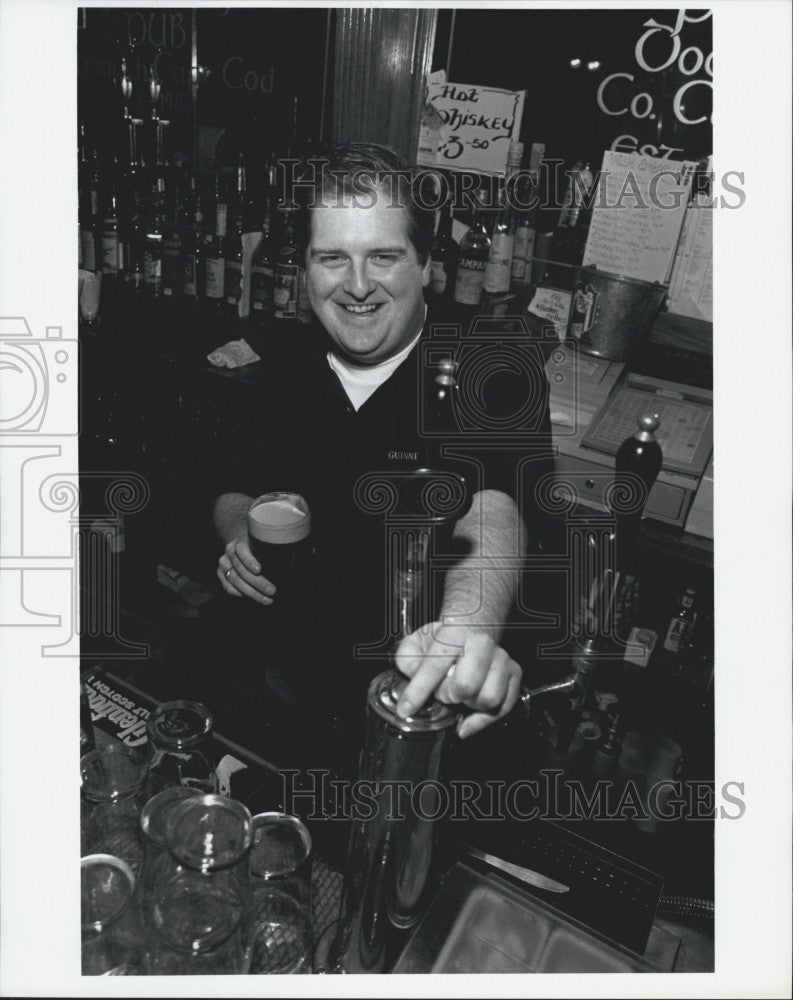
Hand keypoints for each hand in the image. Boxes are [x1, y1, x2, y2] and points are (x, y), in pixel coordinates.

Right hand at [217, 534, 276, 604]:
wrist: (244, 545)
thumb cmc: (260, 546)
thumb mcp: (264, 544)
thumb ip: (269, 551)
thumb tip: (286, 565)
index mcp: (240, 541)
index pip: (242, 550)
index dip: (249, 560)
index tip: (259, 570)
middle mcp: (229, 551)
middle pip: (240, 569)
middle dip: (257, 582)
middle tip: (272, 591)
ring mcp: (223, 563)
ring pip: (234, 580)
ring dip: (252, 592)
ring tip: (267, 599)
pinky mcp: (220, 573)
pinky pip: (229, 587)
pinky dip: (241, 595)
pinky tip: (254, 599)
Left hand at [393, 623, 522, 738]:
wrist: (470, 631)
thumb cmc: (441, 642)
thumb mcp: (416, 644)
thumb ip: (407, 659)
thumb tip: (413, 678)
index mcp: (455, 632)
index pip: (436, 664)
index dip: (419, 690)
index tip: (406, 709)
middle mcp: (482, 643)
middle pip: (466, 686)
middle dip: (449, 695)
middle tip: (443, 691)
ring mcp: (501, 658)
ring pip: (488, 699)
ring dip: (469, 705)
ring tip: (460, 696)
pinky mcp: (514, 673)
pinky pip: (502, 708)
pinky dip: (482, 719)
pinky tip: (467, 715)